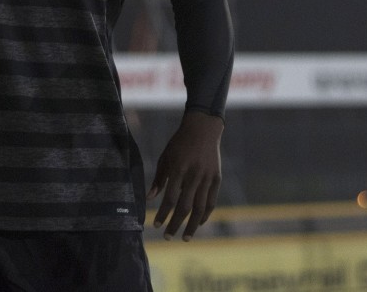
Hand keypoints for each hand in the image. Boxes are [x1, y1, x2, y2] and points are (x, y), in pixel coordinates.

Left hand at [147, 111, 223, 240]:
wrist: (203, 128)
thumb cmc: (179, 143)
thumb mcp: (165, 157)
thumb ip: (159, 179)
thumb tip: (150, 199)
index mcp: (178, 169)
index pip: (170, 198)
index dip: (162, 214)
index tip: (156, 226)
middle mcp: (194, 175)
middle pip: (185, 207)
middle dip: (175, 224)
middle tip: (168, 237)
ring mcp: (207, 177)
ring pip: (200, 208)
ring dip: (192, 225)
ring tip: (185, 237)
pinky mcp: (217, 178)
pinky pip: (211, 201)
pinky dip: (205, 214)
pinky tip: (199, 223)